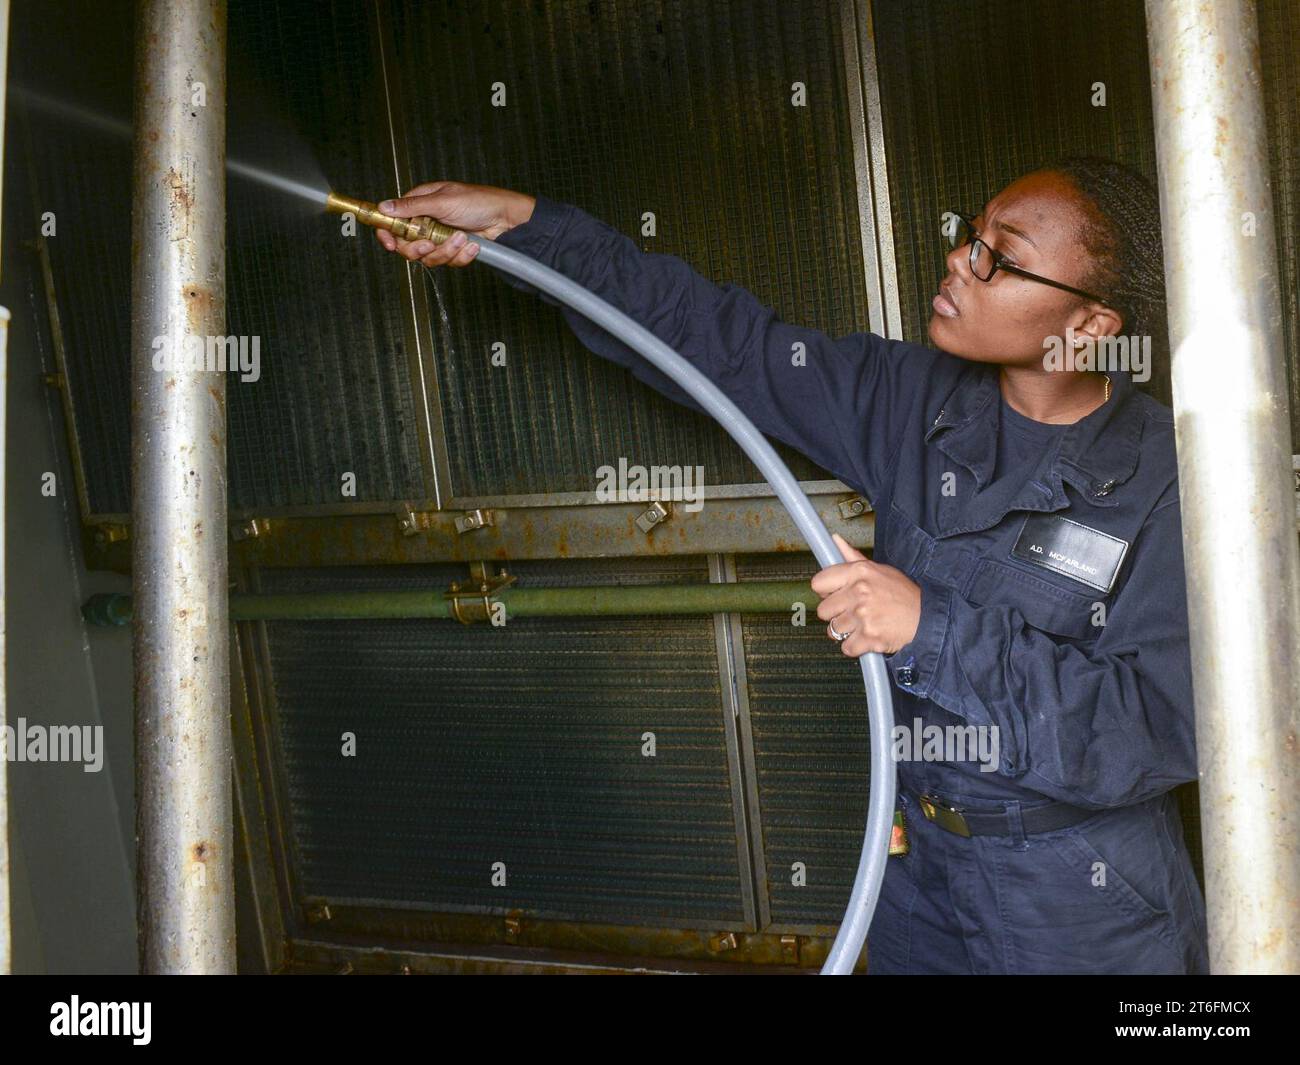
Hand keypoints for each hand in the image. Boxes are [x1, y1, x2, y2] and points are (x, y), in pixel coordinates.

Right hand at [373, 180, 536, 268]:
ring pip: (429, 258)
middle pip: (407, 246)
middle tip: (430, 244)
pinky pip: (449, 262)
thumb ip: (412, 207)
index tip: (390, 244)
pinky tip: (472, 245)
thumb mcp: (442, 200)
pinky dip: (461, 256)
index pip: (393, 222)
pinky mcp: (454, 251)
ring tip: (462, 238)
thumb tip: (384, 206)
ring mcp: (440, 238)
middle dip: (419, 248)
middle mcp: (427, 222)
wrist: (506, 219)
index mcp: (420, 205)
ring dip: (447, 251)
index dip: (388, 235)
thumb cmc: (478, 201)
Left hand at [811, 533, 921, 656]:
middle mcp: (859, 592)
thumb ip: (852, 557)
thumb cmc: (903, 594)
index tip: (835, 595)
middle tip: (854, 612)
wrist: (927, 618)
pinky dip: (856, 646)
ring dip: (846, 631)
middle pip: (823, 610)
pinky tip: (868, 637)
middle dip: (836, 614)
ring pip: (833, 630)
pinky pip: (846, 647)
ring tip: (864, 624)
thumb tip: (834, 540)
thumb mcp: (880, 570)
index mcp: (859, 572)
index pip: (818, 583)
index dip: (825, 592)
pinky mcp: (869, 637)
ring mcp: (863, 616)